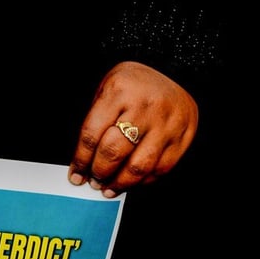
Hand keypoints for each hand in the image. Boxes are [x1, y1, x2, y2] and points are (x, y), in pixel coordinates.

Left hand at [68, 61, 198, 197]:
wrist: (175, 69)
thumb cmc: (133, 83)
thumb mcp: (107, 87)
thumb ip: (96, 119)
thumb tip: (84, 161)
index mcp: (119, 91)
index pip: (92, 134)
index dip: (81, 160)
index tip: (76, 175)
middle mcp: (145, 107)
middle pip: (114, 152)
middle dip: (99, 173)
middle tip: (93, 182)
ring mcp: (167, 123)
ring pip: (139, 166)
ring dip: (120, 183)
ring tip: (109, 189)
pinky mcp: (183, 135)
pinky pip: (161, 168)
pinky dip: (143, 181)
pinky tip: (131, 183)